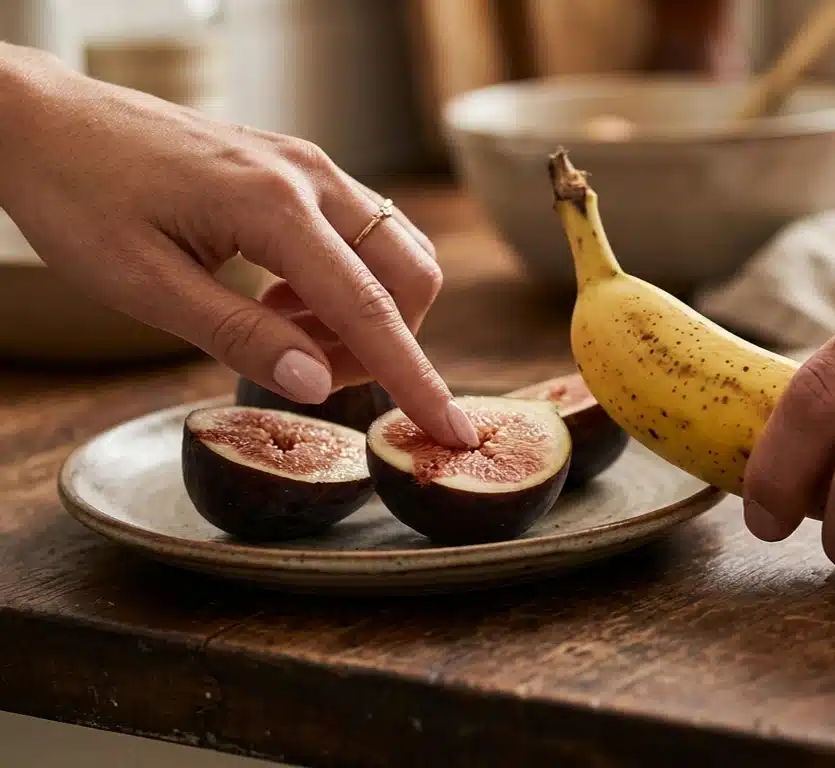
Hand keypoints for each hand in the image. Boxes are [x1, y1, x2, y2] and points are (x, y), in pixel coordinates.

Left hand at [0, 44, 476, 446]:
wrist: (41, 120)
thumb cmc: (77, 197)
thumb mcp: (143, 285)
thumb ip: (239, 335)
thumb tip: (315, 386)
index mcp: (274, 207)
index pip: (371, 310)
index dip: (415, 379)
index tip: (452, 430)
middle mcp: (309, 176)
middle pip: (410, 274)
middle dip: (389, 342)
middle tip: (316, 374)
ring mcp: (308, 164)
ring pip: (392, 251)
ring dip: (365, 312)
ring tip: (287, 333)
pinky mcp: (297, 166)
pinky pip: (359, 232)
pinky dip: (344, 280)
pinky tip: (279, 296)